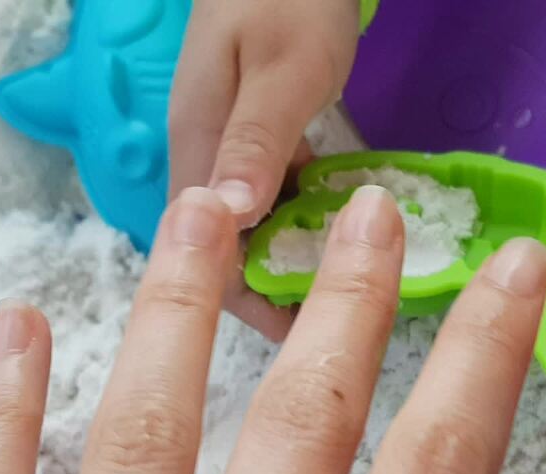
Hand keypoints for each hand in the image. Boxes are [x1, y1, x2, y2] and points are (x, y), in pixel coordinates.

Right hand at [167, 0, 361, 341]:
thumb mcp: (281, 71)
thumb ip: (256, 141)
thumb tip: (229, 219)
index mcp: (198, 148)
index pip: (204, 250)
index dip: (243, 297)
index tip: (297, 328)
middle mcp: (205, 157)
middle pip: (226, 247)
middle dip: (272, 286)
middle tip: (337, 315)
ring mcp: (230, 146)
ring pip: (253, 223)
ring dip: (292, 254)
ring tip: (347, 282)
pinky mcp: (257, 135)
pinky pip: (275, 192)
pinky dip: (305, 214)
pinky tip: (343, 226)